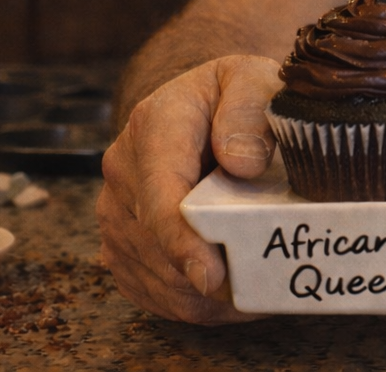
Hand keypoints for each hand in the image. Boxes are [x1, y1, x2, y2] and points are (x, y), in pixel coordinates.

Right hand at [97, 55, 282, 322]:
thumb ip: (251, 109)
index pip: (159, 195)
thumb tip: (241, 163)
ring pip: (161, 280)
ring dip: (210, 296)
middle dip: (211, 274)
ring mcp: (116, 215)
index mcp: (154, 125)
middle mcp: (124, 172)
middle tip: (269, 281)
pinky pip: (157, 296)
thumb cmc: (237, 95)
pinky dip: (199, 304)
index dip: (183, 242)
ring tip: (262, 285)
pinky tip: (236, 290)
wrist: (207, 106)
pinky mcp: (121, 248)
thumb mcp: (255, 79)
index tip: (211, 275)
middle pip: (160, 247)